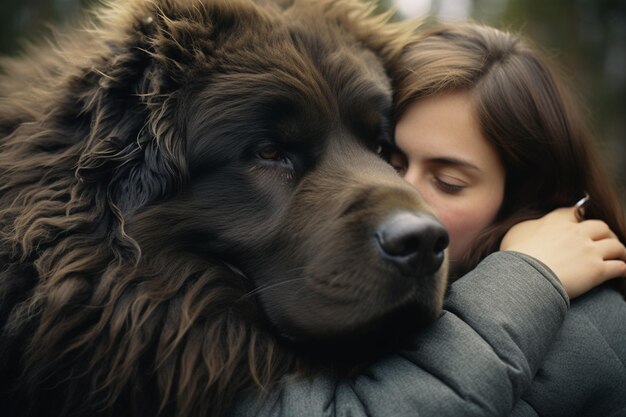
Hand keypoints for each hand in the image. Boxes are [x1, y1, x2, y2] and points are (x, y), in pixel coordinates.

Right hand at [500, 206, 625, 298]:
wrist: (526, 277)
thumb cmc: (516, 256)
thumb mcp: (515, 232)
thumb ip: (529, 226)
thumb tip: (535, 226)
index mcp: (557, 222)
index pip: (574, 211)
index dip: (580, 214)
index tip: (581, 219)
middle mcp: (577, 233)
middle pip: (601, 227)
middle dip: (606, 233)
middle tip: (605, 240)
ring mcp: (589, 251)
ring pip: (615, 246)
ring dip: (619, 251)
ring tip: (620, 256)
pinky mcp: (597, 271)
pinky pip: (619, 267)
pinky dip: (622, 268)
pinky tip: (622, 271)